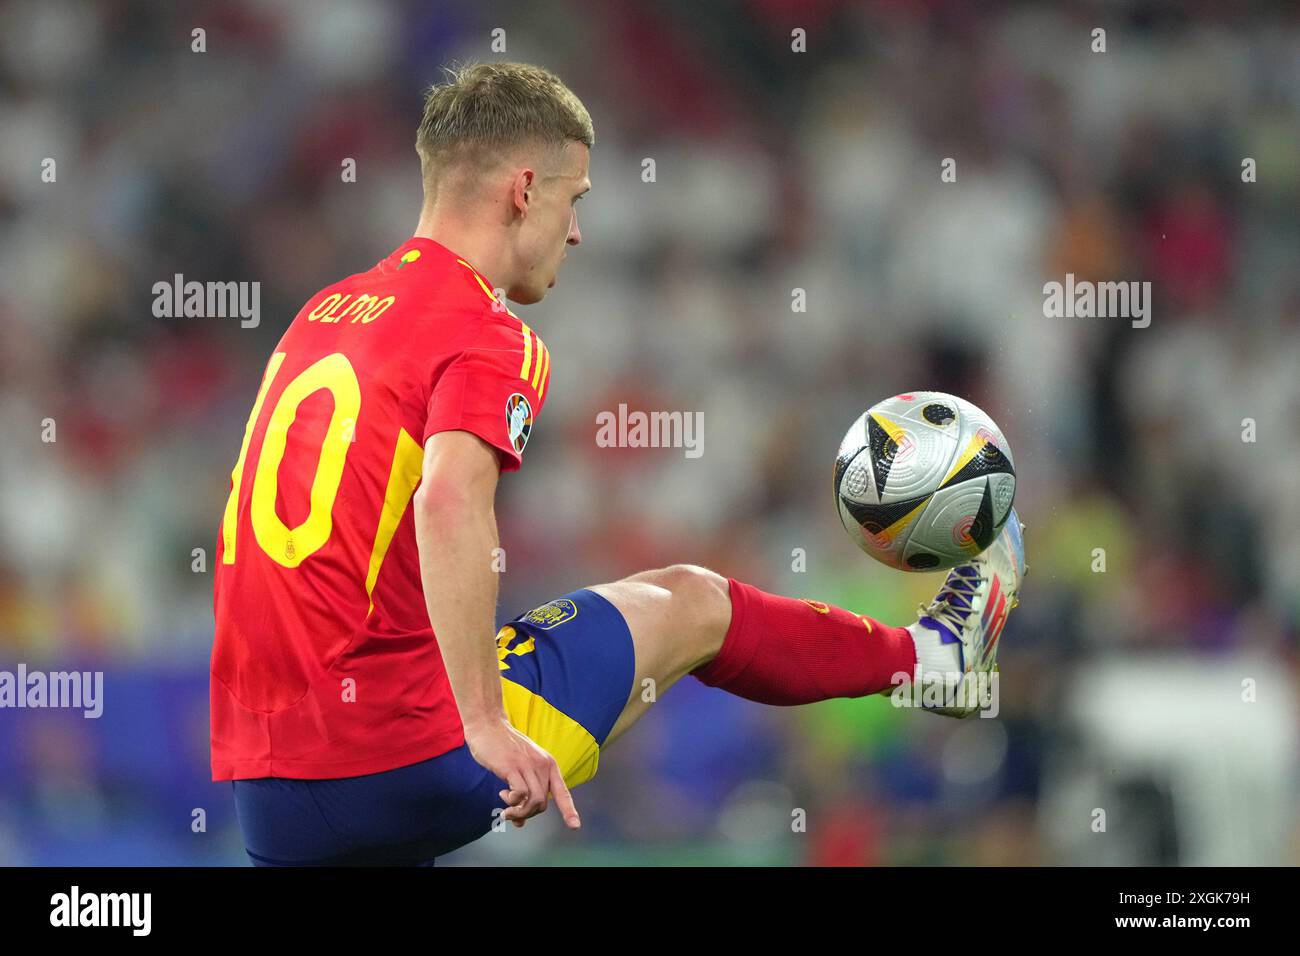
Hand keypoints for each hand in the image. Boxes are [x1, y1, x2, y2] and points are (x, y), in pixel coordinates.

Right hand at [464, 717, 580, 829]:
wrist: (488, 724)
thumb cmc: (503, 748)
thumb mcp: (519, 769)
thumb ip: (524, 792)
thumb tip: (521, 823)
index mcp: (548, 764)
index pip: (562, 792)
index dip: (569, 810)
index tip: (575, 826)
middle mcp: (542, 765)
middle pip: (542, 804)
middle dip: (527, 814)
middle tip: (511, 813)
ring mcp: (528, 765)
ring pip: (534, 802)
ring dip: (518, 812)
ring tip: (506, 809)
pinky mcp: (512, 767)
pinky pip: (520, 794)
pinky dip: (512, 802)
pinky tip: (503, 792)